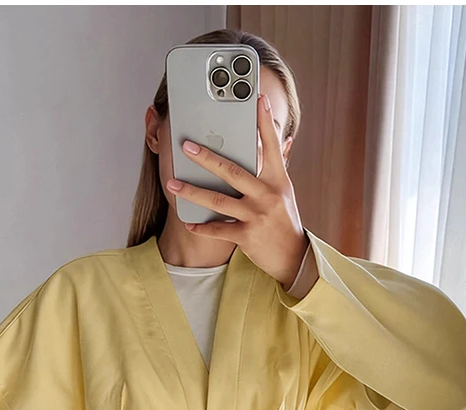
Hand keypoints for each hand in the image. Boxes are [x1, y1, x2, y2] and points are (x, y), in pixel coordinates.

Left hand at [166, 93, 309, 287]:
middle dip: (207, 158)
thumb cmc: (285, 219)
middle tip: (186, 146)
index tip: (256, 97)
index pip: (270, 144)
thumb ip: (278, 164)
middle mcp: (267, 194)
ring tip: (171, 184)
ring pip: (218, 201)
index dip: (263, 120)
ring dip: (192, 192)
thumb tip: (287, 136)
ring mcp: (256, 215)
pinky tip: (188, 223)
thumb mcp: (285, 189)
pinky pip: (218, 230)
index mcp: (277, 178)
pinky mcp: (247, 236)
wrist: (293, 256)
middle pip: (232, 171)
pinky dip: (201, 227)